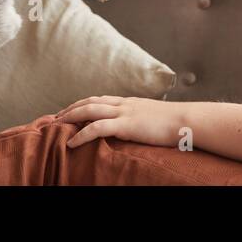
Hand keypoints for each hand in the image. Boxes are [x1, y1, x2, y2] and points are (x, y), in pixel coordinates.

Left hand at [55, 95, 183, 148]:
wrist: (187, 120)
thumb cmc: (176, 122)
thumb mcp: (154, 117)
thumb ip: (142, 119)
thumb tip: (138, 127)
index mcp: (129, 102)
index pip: (99, 99)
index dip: (82, 104)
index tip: (69, 111)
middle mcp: (123, 103)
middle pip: (89, 102)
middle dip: (70, 109)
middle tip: (54, 118)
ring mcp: (124, 112)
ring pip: (88, 110)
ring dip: (69, 118)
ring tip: (55, 126)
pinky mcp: (126, 125)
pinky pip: (97, 128)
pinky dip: (81, 134)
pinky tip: (71, 142)